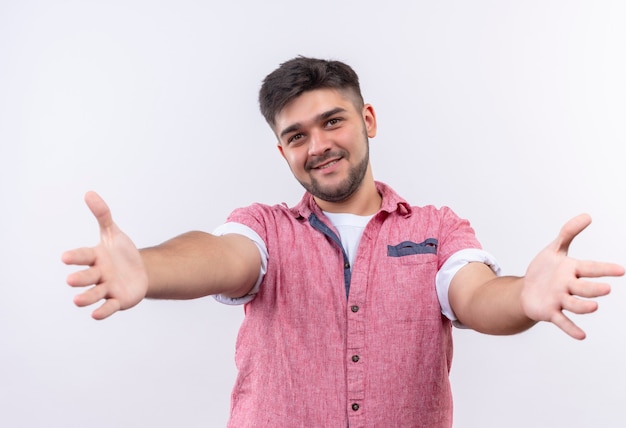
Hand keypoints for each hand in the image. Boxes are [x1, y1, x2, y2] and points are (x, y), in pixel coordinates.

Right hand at [62, 191, 148, 319]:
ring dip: (86, 298)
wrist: (140, 271)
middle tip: (70, 280)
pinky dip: (103, 311)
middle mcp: (98, 274)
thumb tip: (89, 193)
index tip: (65, 257)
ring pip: (94, 294)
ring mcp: (107, 288)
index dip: (75, 257)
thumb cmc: (121, 253)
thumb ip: (103, 215)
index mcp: (95, 257)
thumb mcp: (114, 233)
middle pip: (87, 276)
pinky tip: (96, 315)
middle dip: (79, 278)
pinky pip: (109, 307)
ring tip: (77, 300)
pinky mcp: (118, 300)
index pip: (83, 256)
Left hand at [521, 214, 623, 339]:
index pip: (591, 268)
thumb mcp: (554, 249)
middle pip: (584, 288)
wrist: (527, 291)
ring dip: (584, 306)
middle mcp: (569, 286)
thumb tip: (587, 215)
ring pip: (575, 305)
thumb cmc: (544, 270)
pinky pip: (562, 321)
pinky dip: (571, 328)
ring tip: (594, 306)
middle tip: (606, 288)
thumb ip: (568, 233)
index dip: (605, 269)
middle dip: (594, 288)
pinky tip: (581, 336)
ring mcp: (561, 300)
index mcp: (572, 270)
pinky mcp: (550, 312)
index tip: (621, 270)